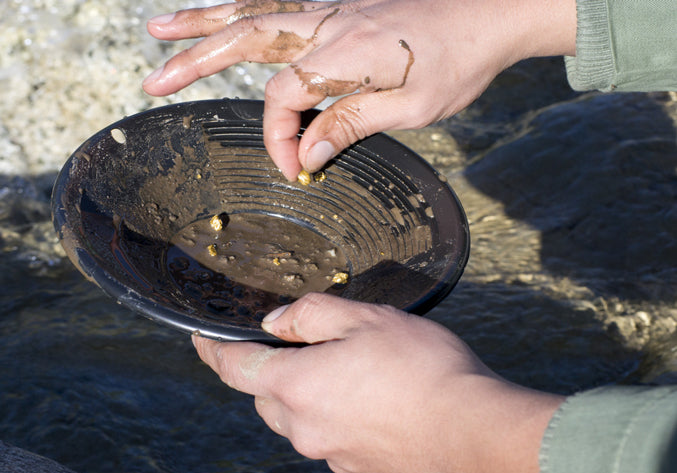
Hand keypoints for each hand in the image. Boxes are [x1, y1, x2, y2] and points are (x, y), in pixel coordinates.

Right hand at [143, 0, 575, 179]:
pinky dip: (242, 9)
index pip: (287, 99)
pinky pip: (277, 4)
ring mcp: (331, 8)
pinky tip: (225, 17)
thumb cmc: (457, 61)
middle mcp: (327, 24)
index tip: (295, 169)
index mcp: (343, 54)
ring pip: (253, 12)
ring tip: (160, 30)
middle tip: (154, 79)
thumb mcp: (410, 107)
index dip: (281, 139)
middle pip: (245, 38)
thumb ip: (350, 124)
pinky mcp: (339, 6)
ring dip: (204, 23)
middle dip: (194, 60)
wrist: (490, 12)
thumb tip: (306, 152)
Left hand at [193, 293, 563, 472]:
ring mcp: (331, 455)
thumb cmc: (424, 370)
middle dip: (271, 370)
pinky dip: (338, 415)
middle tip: (302, 345)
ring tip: (352, 371)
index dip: (212, 349)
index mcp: (296, 387)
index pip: (233, 368)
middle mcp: (305, 429)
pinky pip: (331, 437)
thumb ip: (310, 315)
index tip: (200, 338)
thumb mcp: (365, 319)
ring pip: (300, 418)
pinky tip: (375, 400)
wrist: (477, 434)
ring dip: (310, 393)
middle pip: (267, 396)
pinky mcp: (357, 470)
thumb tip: (276, 323)